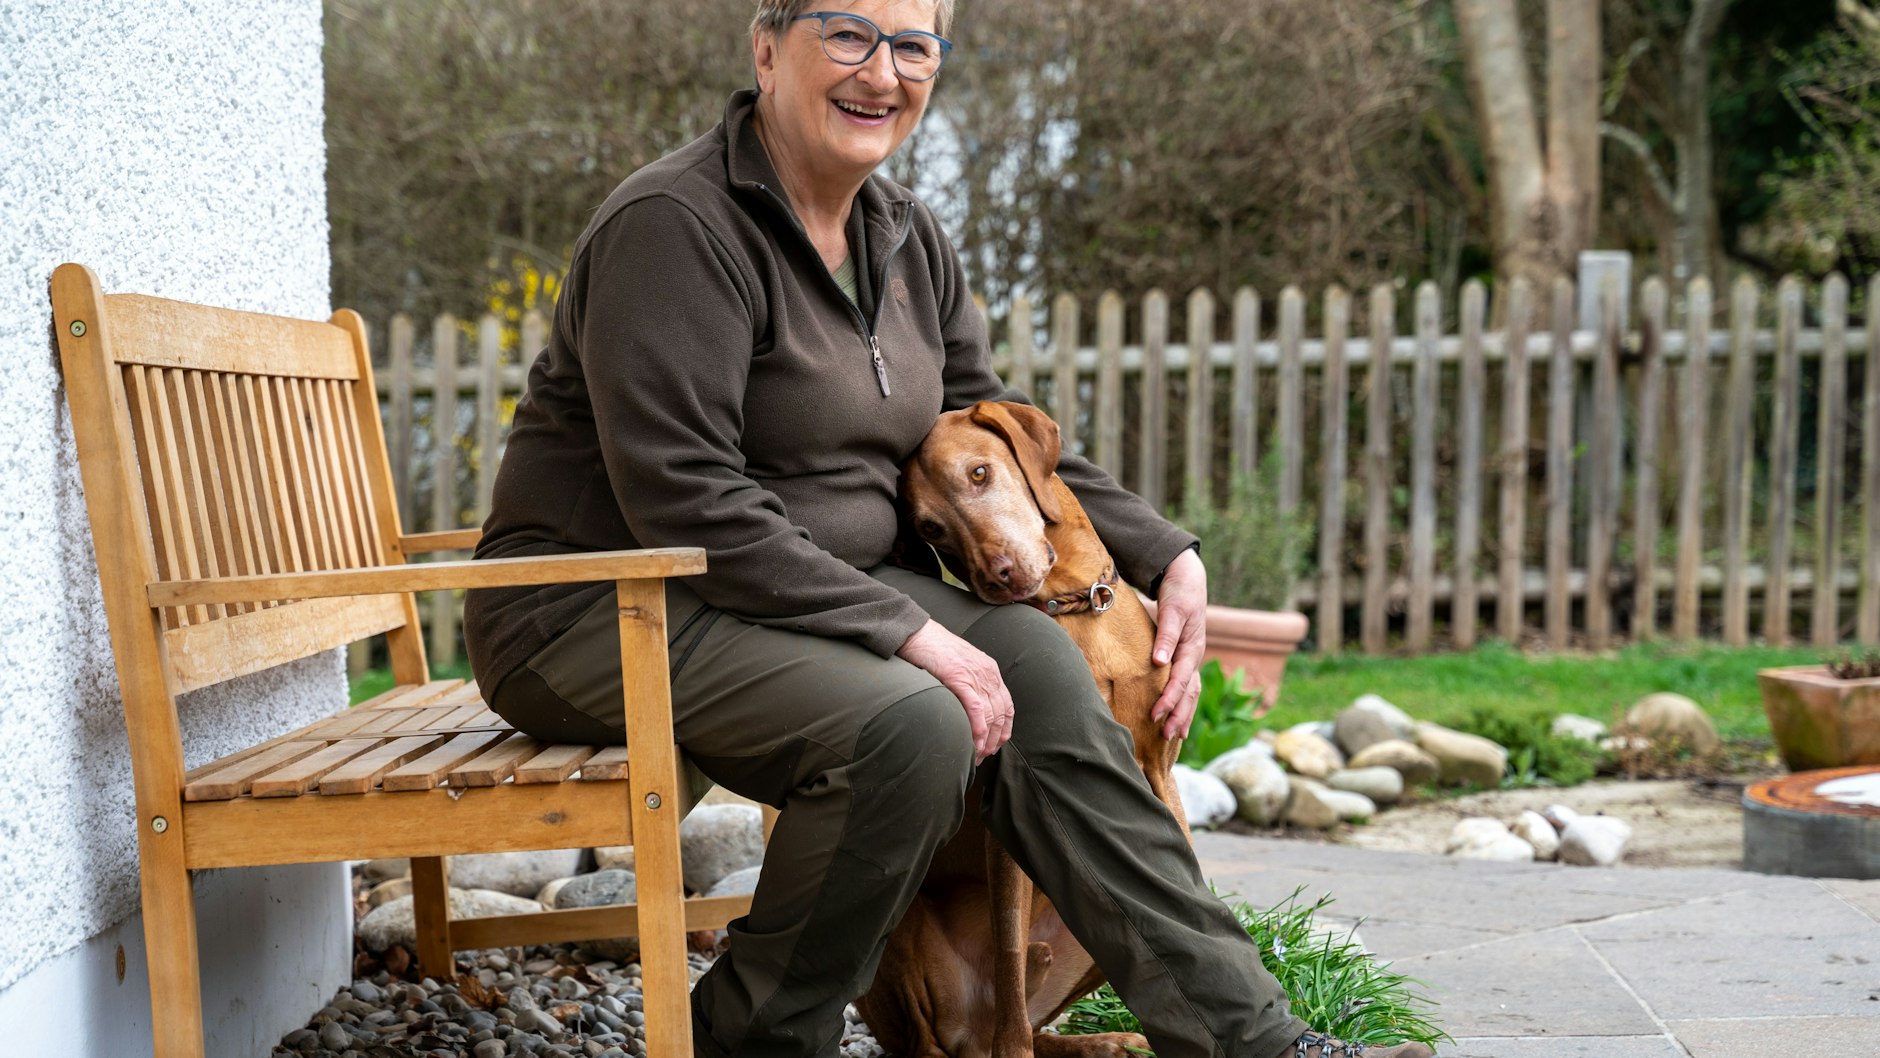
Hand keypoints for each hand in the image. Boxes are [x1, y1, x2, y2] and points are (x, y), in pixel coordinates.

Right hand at [896, 620, 1014, 763]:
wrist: (917, 632)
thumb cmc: (932, 649)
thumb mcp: (959, 664)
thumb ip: (969, 682)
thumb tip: (968, 706)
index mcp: (989, 670)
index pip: (1007, 705)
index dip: (1004, 728)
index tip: (996, 744)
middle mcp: (988, 674)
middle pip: (1002, 714)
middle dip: (995, 740)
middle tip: (984, 756)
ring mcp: (975, 676)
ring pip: (991, 716)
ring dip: (985, 741)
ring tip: (976, 756)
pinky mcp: (959, 678)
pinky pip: (976, 709)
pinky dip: (978, 729)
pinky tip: (974, 743)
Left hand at [1150, 548, 1206, 739]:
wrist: (1187, 579)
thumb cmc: (1179, 594)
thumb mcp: (1173, 610)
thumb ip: (1166, 636)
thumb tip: (1159, 662)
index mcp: (1191, 648)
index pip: (1181, 680)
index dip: (1168, 699)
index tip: (1155, 715)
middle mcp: (1194, 656)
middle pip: (1189, 692)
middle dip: (1178, 715)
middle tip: (1164, 736)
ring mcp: (1191, 658)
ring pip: (1191, 692)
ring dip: (1182, 713)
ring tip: (1173, 736)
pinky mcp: (1185, 657)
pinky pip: (1187, 685)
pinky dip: (1183, 703)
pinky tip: (1176, 717)